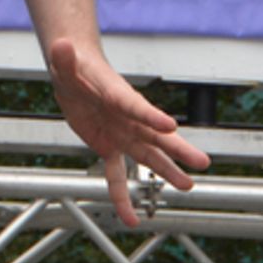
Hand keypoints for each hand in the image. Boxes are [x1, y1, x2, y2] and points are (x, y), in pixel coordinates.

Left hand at [46, 39, 210, 228]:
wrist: (75, 77)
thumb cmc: (75, 68)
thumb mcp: (66, 63)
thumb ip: (65, 58)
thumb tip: (60, 44)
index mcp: (120, 97)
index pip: (136, 107)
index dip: (151, 116)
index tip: (170, 125)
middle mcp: (128, 119)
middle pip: (156, 136)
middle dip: (178, 149)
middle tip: (201, 161)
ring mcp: (122, 135)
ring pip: (148, 157)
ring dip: (167, 172)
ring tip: (188, 186)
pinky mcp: (109, 148)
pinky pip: (117, 176)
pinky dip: (122, 198)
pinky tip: (131, 218)